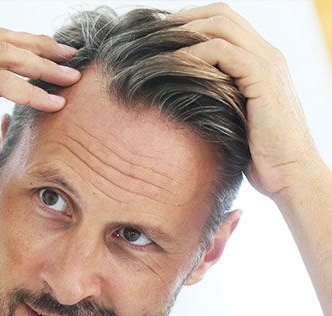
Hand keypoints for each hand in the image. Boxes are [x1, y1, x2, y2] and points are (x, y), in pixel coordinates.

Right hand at [0, 28, 80, 183]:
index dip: (27, 44)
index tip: (53, 54)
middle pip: (4, 41)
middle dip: (42, 48)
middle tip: (71, 57)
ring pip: (6, 57)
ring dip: (43, 68)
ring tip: (70, 79)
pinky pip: (0, 83)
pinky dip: (30, 92)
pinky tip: (51, 102)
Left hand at [172, 2, 323, 199]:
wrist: (289, 174)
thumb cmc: (259, 154)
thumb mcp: (234, 118)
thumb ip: (219, 98)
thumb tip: (183, 96)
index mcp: (261, 60)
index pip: (225, 22)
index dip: (191, 22)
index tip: (162, 38)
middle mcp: (267, 54)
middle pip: (221, 14)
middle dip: (183, 19)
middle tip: (152, 35)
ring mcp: (267, 63)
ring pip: (220, 25)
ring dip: (183, 33)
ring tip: (156, 48)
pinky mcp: (263, 78)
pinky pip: (222, 51)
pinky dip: (194, 54)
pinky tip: (173, 66)